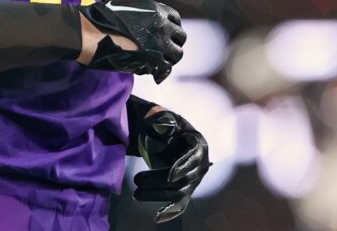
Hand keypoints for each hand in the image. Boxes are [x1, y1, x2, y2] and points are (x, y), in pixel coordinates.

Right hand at [76, 0, 184, 81]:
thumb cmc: (102, 17)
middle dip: (173, 44)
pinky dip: (161, 72)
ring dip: (169, 59)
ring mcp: (159, 43)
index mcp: (156, 10)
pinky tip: (155, 75)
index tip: (167, 34)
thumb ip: (139, 11)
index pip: (175, 19)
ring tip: (159, 63)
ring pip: (176, 54)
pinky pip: (165, 69)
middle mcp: (162, 25)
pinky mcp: (152, 60)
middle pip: (180, 37)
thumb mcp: (124, 5)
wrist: (92, 33)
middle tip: (165, 51)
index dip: (172, 28)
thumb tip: (142, 18)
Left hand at [132, 108, 210, 222]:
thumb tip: (166, 125)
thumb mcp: (166, 119)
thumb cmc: (167, 125)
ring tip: (136, 193)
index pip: (194, 158)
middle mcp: (200, 165)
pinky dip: (170, 212)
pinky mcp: (185, 189)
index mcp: (198, 145)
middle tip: (137, 180)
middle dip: (159, 181)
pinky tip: (158, 218)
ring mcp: (193, 179)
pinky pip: (180, 204)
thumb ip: (165, 122)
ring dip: (157, 194)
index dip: (183, 167)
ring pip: (178, 192)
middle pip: (183, 178)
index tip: (170, 176)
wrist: (166, 134)